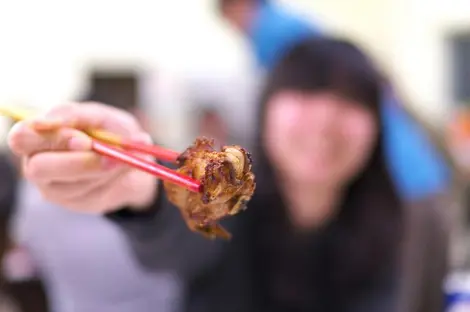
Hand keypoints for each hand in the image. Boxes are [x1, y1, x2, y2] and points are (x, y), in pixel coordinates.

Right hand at [8, 102, 157, 213]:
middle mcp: (37, 164)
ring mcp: (55, 188)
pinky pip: (93, 194)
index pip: (21, 138)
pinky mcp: (77, 203)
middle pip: (39, 168)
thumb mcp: (100, 116)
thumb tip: (51, 120)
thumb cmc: (111, 130)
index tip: (84, 139)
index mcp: (37, 136)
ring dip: (103, 169)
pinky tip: (119, 170)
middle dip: (79, 162)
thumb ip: (77, 115)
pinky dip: (112, 179)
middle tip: (111, 156)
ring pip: (73, 184)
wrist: (137, 156)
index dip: (51, 138)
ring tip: (121, 157)